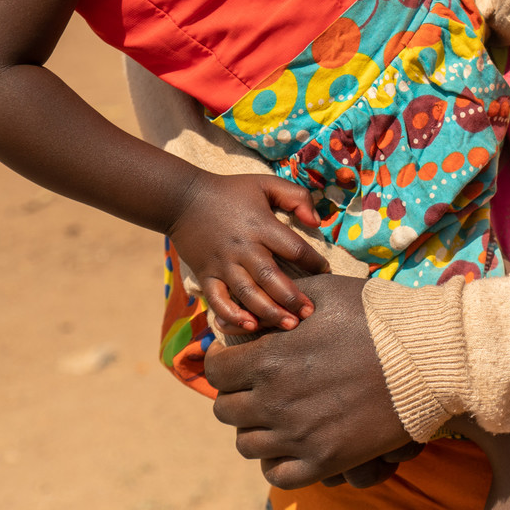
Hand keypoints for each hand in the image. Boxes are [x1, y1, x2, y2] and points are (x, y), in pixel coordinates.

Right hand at [170, 172, 326, 333]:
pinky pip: (219, 301)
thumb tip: (317, 222)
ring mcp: (223, 264)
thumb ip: (296, 196)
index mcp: (261, 226)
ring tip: (289, 325)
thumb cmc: (230, 191)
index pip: (294, 248)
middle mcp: (243, 248)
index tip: (326, 273)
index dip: (313, 262)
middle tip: (309, 313)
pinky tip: (249, 325)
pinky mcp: (206, 275)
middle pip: (272, 278)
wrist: (183, 199)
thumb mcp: (266, 183)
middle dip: (293, 298)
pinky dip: (232, 315)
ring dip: (270, 312)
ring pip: (248, 294)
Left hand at [208, 274, 416, 487]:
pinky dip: (278, 462)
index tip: (238, 360)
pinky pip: (278, 476)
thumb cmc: (377, 316)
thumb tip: (245, 317)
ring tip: (278, 415)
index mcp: (269, 357)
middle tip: (261, 386)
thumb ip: (277, 302)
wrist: (428, 357)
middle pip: (226, 410)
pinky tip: (293, 444)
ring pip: (247, 445)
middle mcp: (275, 400)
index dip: (223, 362)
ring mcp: (298, 435)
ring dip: (256, 429)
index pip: (215, 370)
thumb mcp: (323, 292)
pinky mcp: (325, 460)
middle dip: (238, 395)